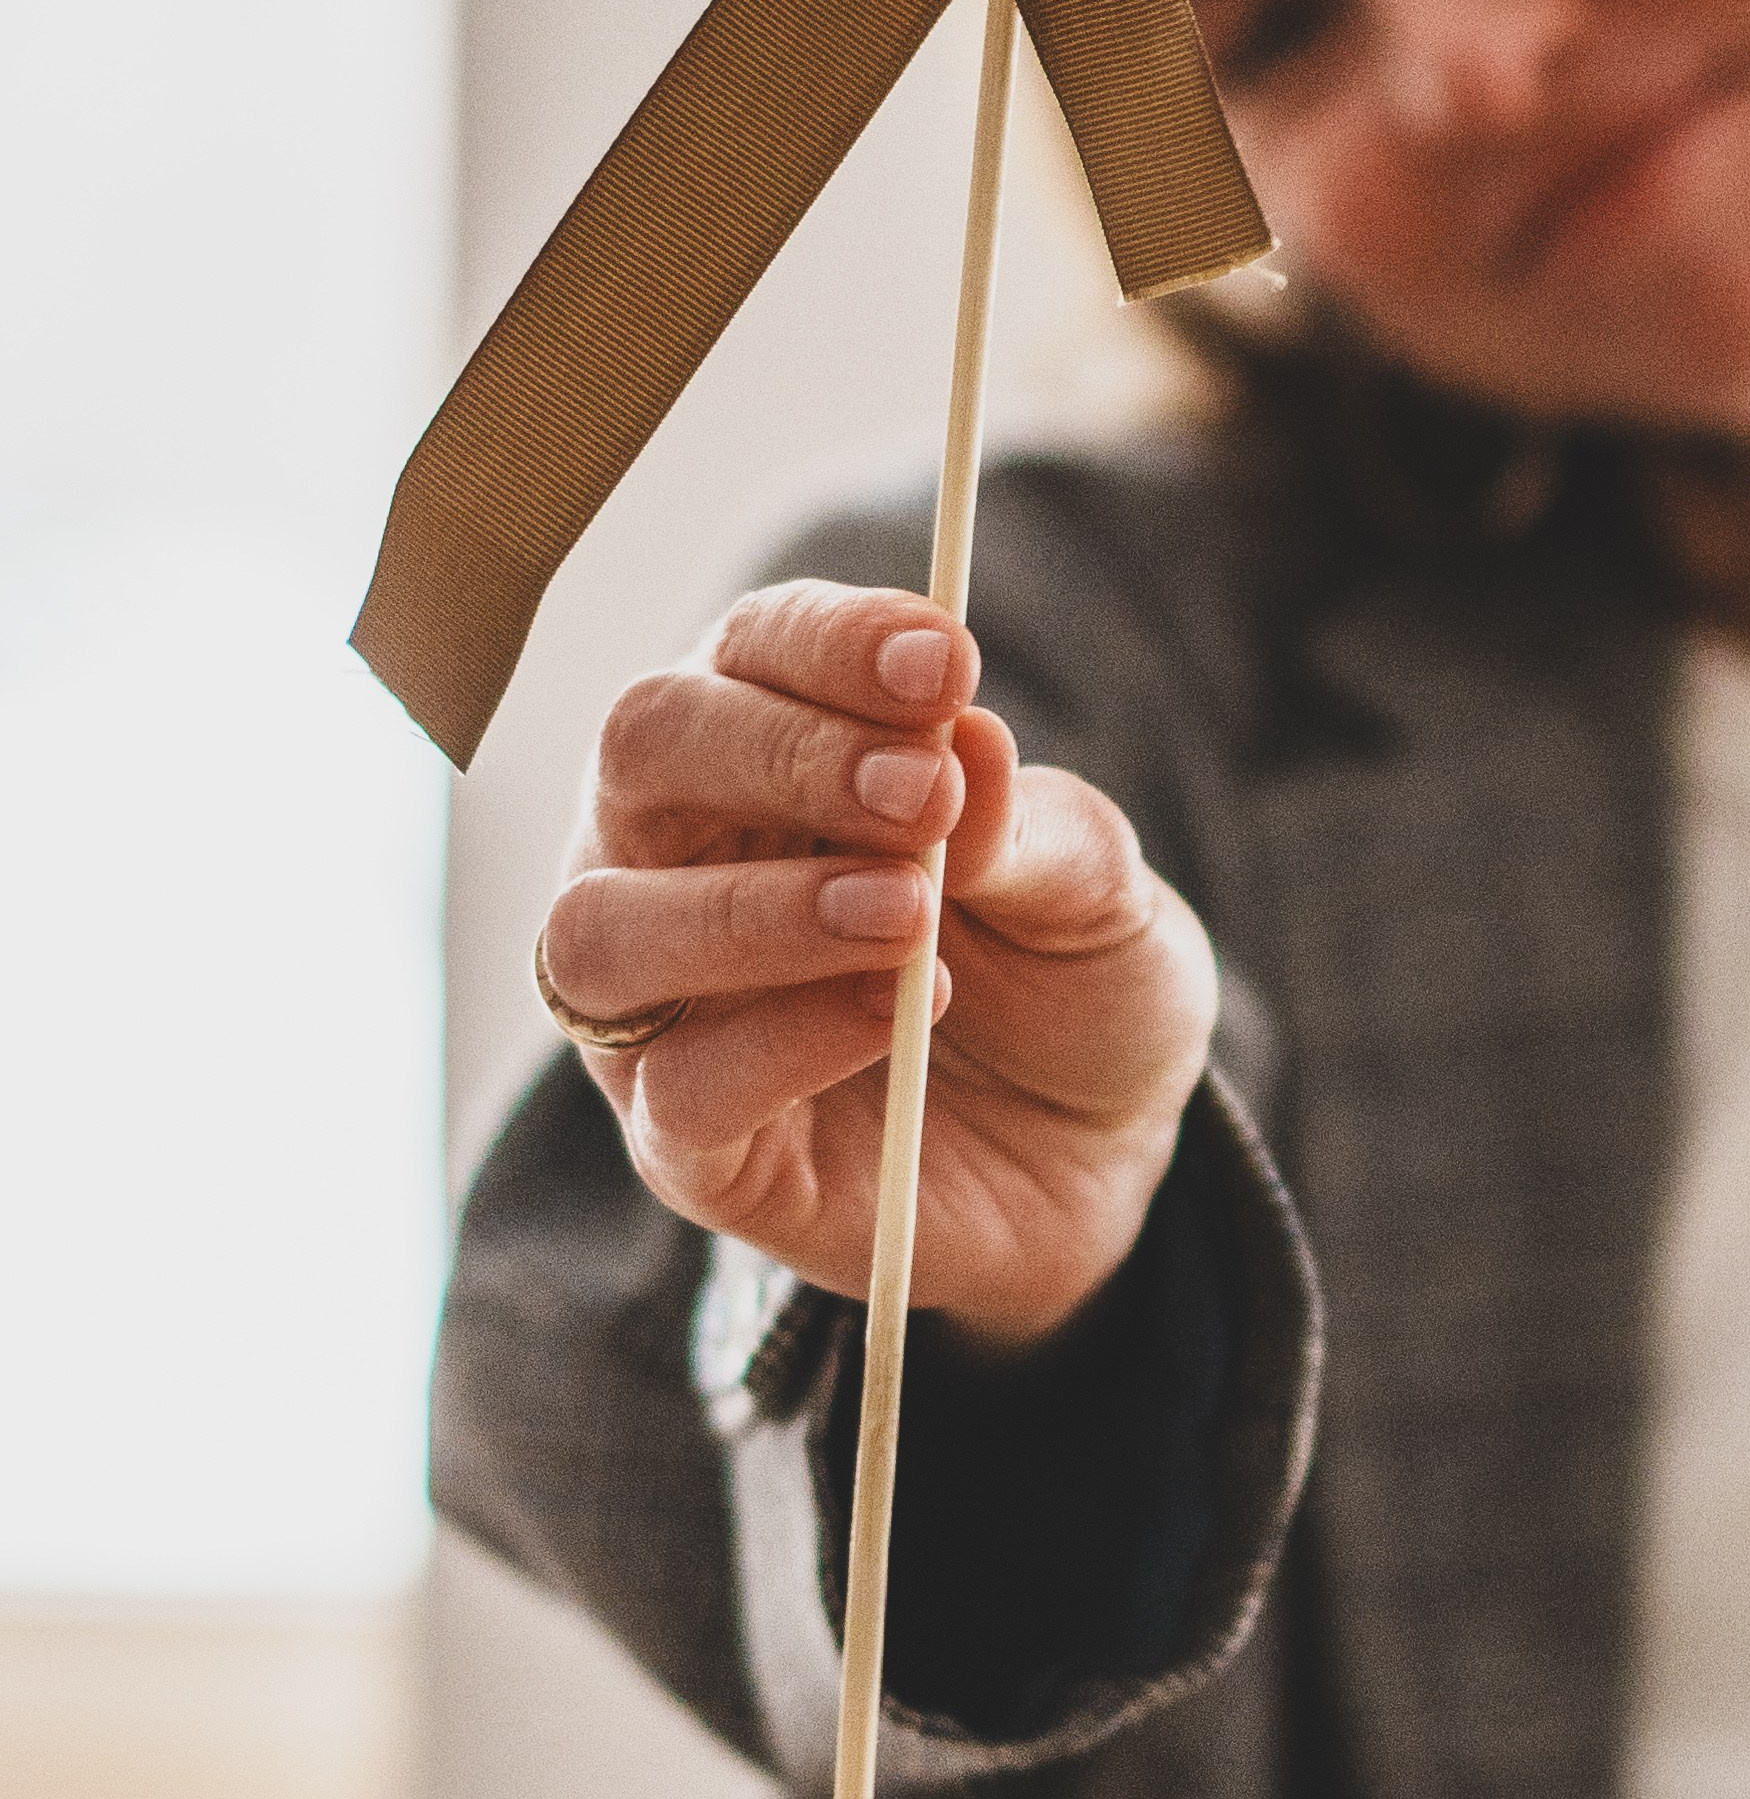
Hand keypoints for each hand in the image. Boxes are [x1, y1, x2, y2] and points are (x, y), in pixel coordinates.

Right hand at [544, 583, 1218, 1349]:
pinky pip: (678, 1088)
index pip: (755, 646)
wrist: (1096, 1156)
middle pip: (642, 746)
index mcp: (770, 739)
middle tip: (922, 793)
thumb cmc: (1066, 975)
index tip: (943, 662)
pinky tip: (893, 1016)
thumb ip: (1028, 823)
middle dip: (782, 753)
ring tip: (902, 916)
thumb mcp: (1094, 884)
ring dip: (753, 908)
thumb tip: (968, 747)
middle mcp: (676, 848)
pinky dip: (784, 1042)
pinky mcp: (684, 1143)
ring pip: (603, 927)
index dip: (835, 642)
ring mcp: (663, 999)